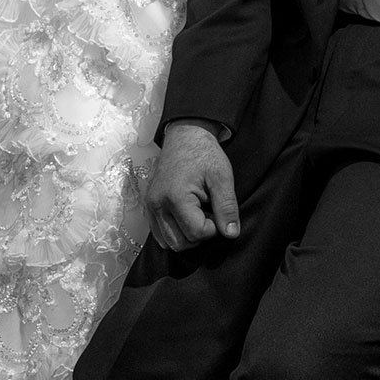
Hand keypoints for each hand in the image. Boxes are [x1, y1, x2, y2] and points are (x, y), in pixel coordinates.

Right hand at [148, 120, 239, 249]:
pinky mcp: (149, 206)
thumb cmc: (204, 153)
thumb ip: (227, 207)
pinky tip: (186, 216)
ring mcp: (151, 206)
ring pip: (168, 242)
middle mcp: (158, 204)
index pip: (196, 233)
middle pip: (180, 243)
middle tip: (209, 213)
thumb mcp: (222, 177)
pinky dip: (175, 232)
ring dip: (187, 235)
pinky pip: (159, 234)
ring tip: (198, 214)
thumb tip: (231, 234)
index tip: (217, 211)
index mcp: (175, 197)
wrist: (185, 137)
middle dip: (199, 234)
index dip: (213, 228)